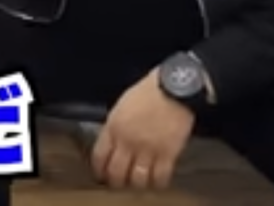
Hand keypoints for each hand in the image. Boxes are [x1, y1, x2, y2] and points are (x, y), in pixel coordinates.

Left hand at [91, 70, 195, 190]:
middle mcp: (128, 142)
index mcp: (113, 128)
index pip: (99, 157)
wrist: (173, 89)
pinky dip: (158, 183)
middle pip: (116, 173)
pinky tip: (157, 181)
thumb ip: (115, 126)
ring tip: (138, 183)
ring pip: (137, 180)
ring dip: (136, 184)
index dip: (99, 170)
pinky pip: (160, 177)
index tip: (102, 174)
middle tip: (119, 183)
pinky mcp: (168, 154)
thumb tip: (112, 142)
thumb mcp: (121, 106)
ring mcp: (148, 149)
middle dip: (116, 182)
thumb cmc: (148, 92)